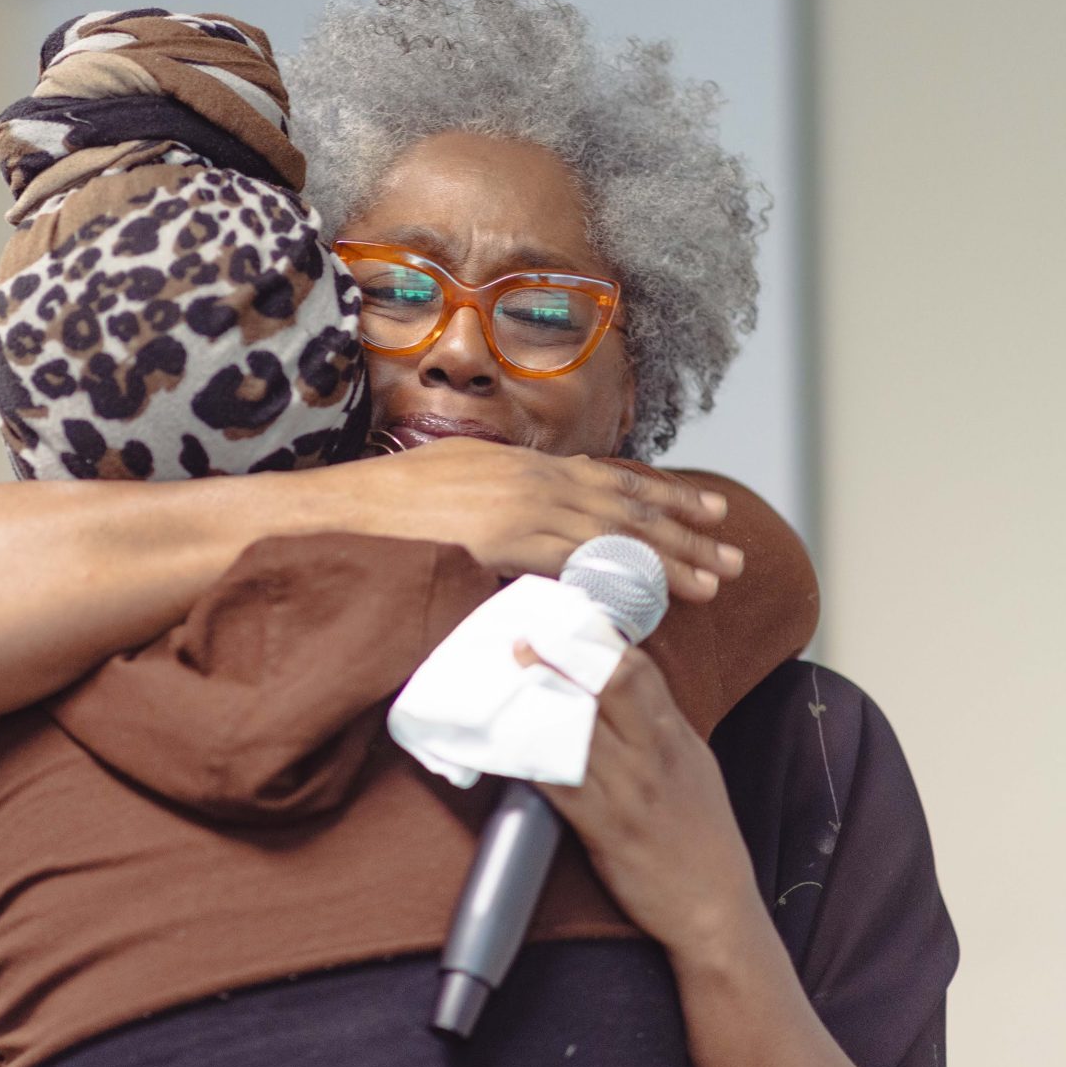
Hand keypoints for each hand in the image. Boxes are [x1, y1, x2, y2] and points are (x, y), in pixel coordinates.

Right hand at [319, 437, 742, 601]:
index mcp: (517, 464)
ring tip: (716, 581)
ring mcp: (517, 506)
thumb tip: (518, 524)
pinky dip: (616, 580)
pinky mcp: (503, 539)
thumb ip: (492, 503)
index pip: (606, 477)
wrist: (332, 513)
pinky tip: (651, 602)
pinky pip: (575, 562)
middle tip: (733, 547)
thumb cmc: (377, 510)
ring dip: (669, 559)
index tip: (704, 508)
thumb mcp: (446, 489)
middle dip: (684, 528)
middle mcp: (527, 477)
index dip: (659, 495)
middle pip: (624, 503)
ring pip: (614, 534)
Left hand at [530, 642, 761, 954]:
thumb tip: (623, 690)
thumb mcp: (693, 766)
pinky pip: (558, 783)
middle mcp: (653, 754)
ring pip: (577, 729)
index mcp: (675, 736)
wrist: (715, 907)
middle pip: (609, 685)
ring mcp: (628, 790)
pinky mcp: (604, 827)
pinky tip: (503, 745)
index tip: (565, 621)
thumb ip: (659, 726)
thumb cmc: (703, 836)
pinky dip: (529, 760)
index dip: (599, 641)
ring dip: (535, 702)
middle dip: (562, 657)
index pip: (639, 671)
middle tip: (522, 640)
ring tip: (502, 682)